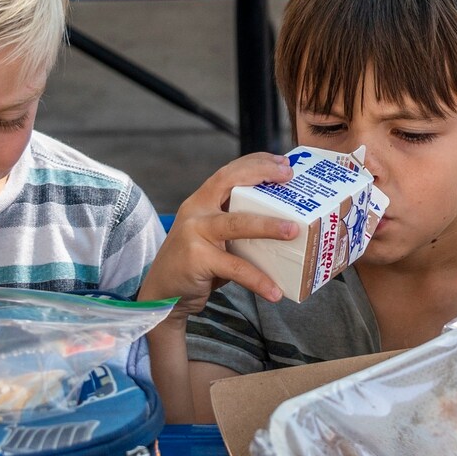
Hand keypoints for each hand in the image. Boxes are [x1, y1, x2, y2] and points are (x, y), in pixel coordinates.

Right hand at [137, 153, 300, 320]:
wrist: (163, 294)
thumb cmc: (196, 264)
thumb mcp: (212, 237)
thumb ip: (236, 226)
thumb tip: (283, 223)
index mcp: (201, 202)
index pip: (228, 172)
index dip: (255, 163)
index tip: (283, 162)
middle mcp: (196, 212)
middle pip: (230, 184)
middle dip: (261, 175)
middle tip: (289, 177)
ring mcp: (194, 234)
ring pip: (237, 224)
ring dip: (268, 225)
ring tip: (293, 231)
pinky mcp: (197, 260)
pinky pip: (236, 268)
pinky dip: (258, 280)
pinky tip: (274, 291)